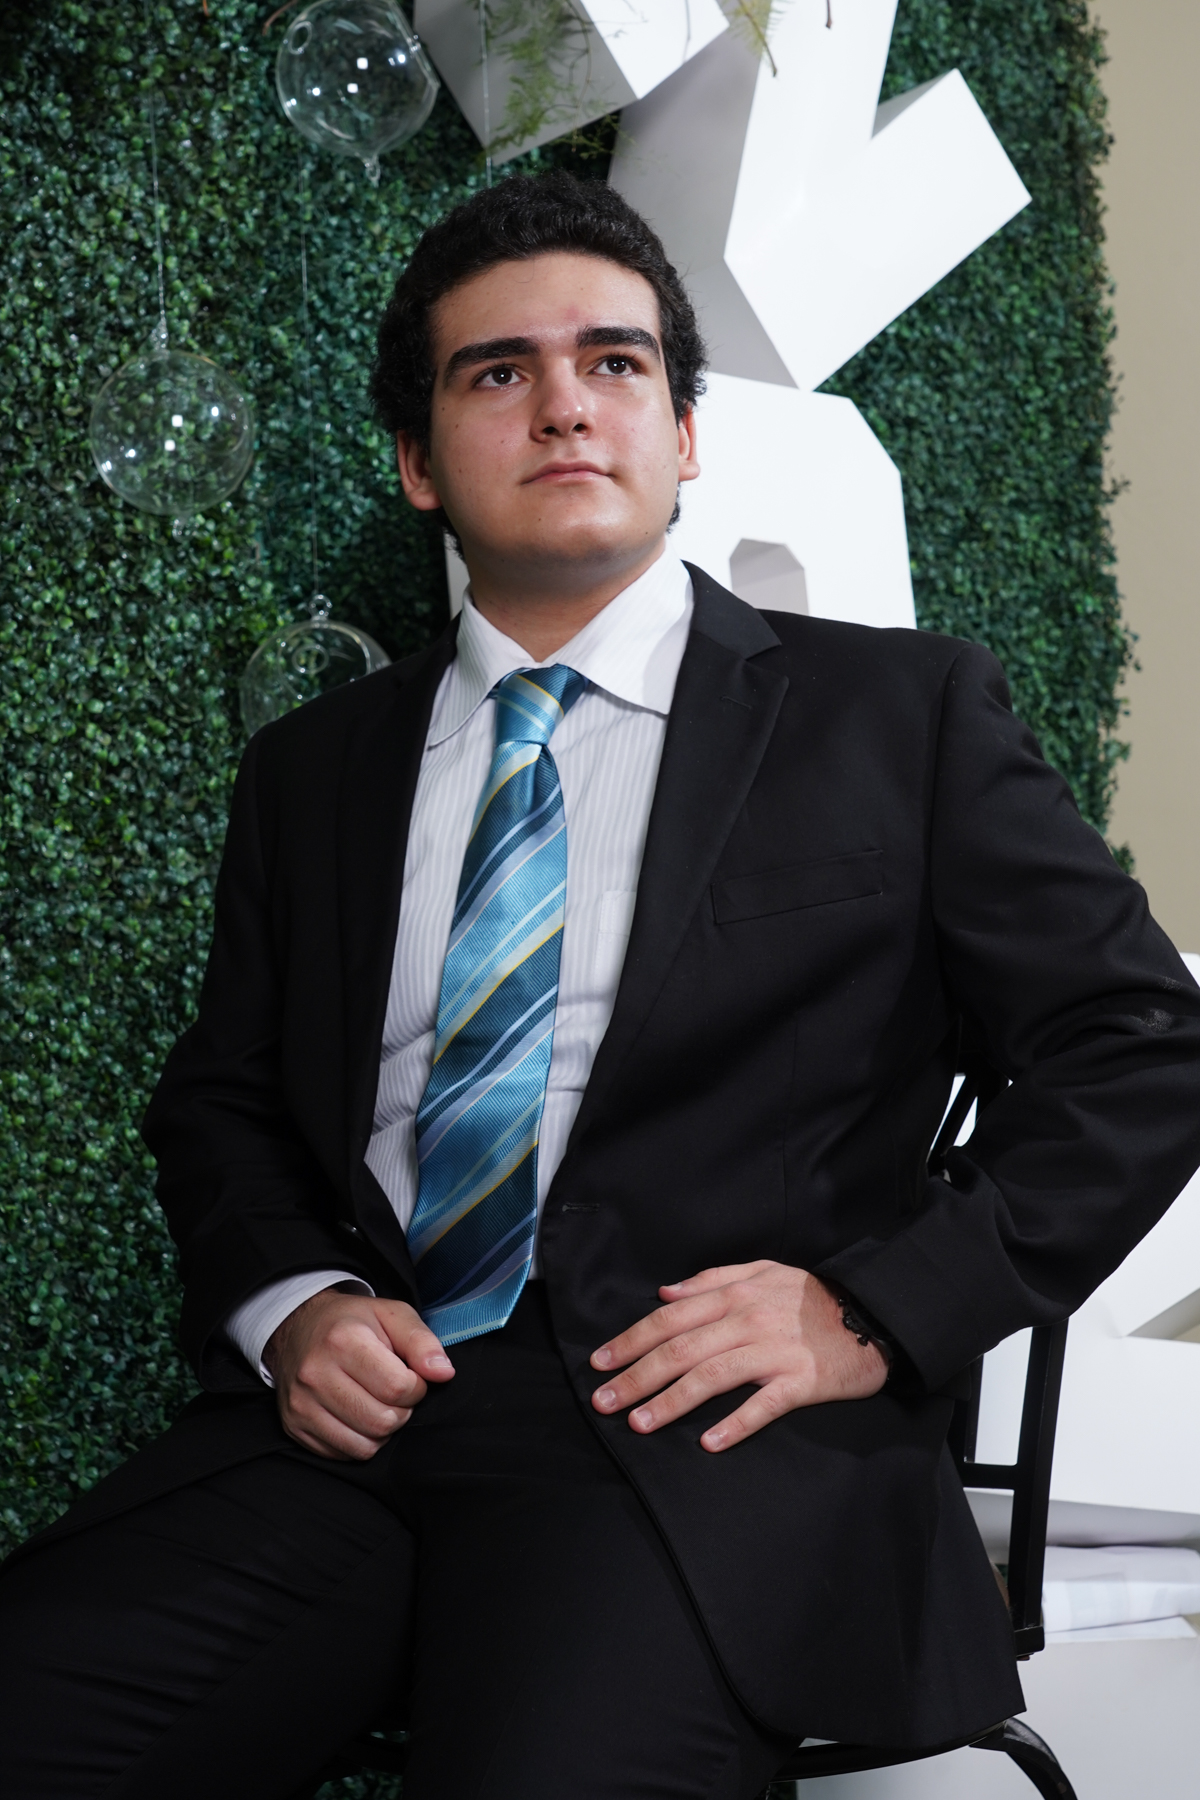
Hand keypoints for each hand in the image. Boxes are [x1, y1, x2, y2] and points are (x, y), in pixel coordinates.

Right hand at [265, 1289, 454, 1460]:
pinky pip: (343, 1454)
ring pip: (364, 1446)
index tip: (410, 1375)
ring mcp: (301, 1404)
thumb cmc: (353, 1322)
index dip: (416, 1387)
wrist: (298, 1328)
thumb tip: (443, 1373)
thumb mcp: (392, 1315)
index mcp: (343, 1339)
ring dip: (382, 1430)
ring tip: (377, 1403)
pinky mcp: (294, 1427)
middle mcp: (315, 1373)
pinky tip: (357, 1415)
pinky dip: (360, 1441)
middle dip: (401, 1411)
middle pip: (382, 1421)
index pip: (398, 1387)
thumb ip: (422, 1342)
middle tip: (394, 1392)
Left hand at [589, 1260, 887, 1452]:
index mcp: (734, 1294)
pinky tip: (709, 1442)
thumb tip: (665, 1292)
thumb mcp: (763, 1271)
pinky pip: (763, 1405)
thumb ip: (712, 1279)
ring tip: (639, 1423)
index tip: (600, 1362)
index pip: (670, 1319)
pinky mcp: (801, 1382)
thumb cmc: (812, 1297)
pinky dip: (735, 1424)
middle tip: (603, 1401)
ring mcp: (774, 1352)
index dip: (631, 1340)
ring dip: (671, 1402)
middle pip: (680, 1349)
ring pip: (711, 1377)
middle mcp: (748, 1320)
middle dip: (636, 1376)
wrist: (873, 1315)